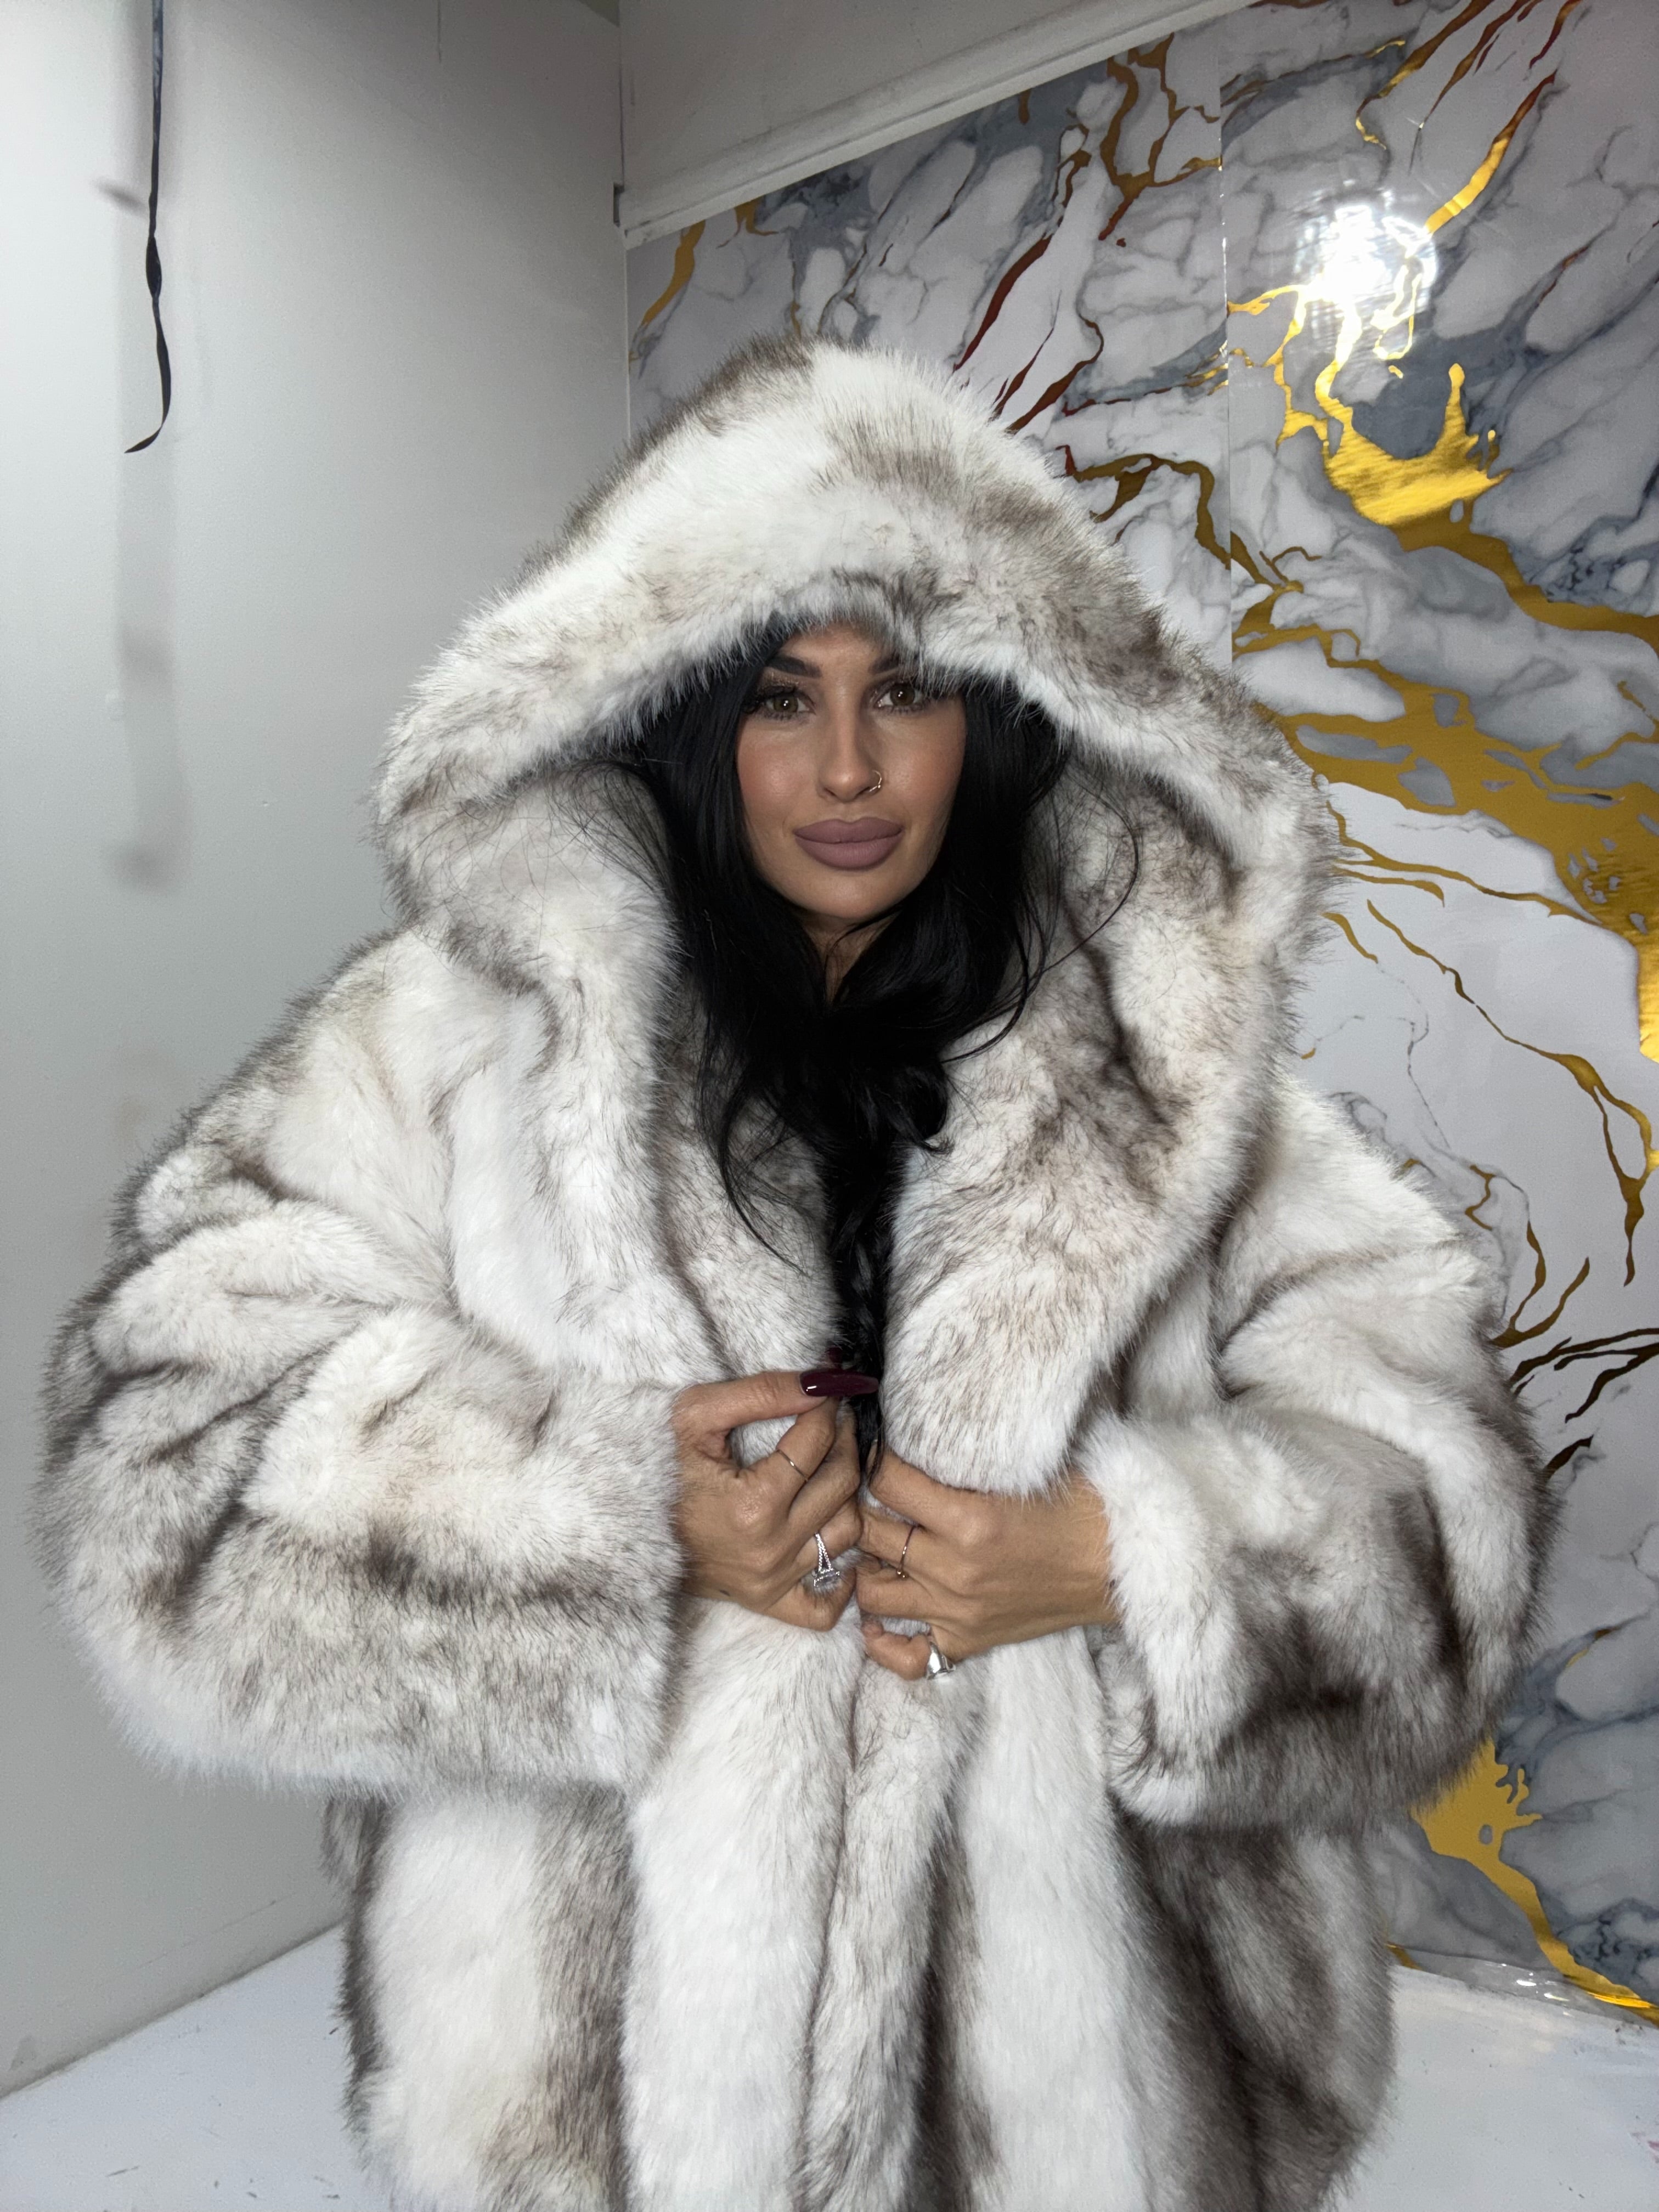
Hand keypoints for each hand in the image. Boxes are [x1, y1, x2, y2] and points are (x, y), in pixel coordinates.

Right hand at [673, 1371, 863, 1631]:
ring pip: (847, 1533)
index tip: (824, 1390)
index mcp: (752, 1505)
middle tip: (833, 1419)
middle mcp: (769, 1549)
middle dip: (844, 1441)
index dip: (826, 1407)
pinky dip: (842, 1578)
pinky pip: (825, 1607)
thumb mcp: (694, 1416)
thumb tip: (821, 1383)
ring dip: (847, 1494)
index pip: (816, 1443)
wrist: (619, 1523)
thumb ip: (760, 1393)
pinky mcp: (767, 1602)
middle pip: (841, 1484)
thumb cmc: (654, 1465)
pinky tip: (831, 1537)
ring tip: (830, 1465)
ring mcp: (771, 1580)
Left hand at [855, 1452, 1115, 1678]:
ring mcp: (958, 1611)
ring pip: (873, 1591)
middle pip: (873, 1533)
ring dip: (870, 1565)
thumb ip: (961, 1464)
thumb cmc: (1076, 1508)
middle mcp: (955, 1570)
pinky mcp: (968, 1640)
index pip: (888, 1482)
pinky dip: (884, 1642)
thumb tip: (910, 1443)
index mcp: (969, 1520)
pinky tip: (879, 1621)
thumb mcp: (1019, 1471)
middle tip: (876, 1496)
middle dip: (867, 1507)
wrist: (1115, 1565)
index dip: (878, 1460)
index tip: (880, 1452)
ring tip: (880, 1547)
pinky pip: (907, 1656)